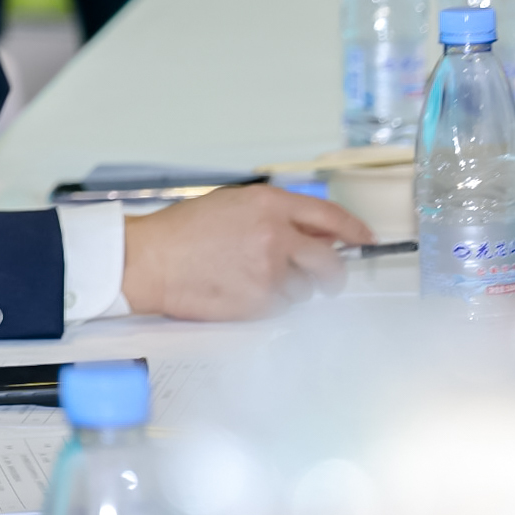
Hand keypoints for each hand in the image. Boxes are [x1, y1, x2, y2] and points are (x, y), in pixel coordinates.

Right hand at [119, 185, 371, 320]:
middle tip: (329, 281)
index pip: (331, 217)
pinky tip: (245, 293)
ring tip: (258, 282)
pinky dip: (272, 304)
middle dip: (335, 275)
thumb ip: (275, 215)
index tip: (365, 240)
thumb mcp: (232, 205)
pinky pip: (283, 308)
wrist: (149, 260)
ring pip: (306, 290)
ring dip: (294, 290)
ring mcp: (268, 272)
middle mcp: (276, 236)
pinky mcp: (257, 302)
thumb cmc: (181, 233)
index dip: (354, 231)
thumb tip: (312, 234)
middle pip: (330, 262)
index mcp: (271, 206)